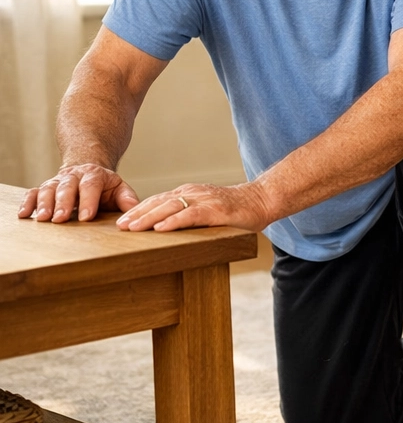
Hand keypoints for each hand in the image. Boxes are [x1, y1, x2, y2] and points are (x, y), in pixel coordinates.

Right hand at [19, 165, 139, 222]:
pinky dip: (28, 203)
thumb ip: (127, 198)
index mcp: (94, 175)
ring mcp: (57, 181)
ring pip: (48, 189)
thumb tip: (134, 208)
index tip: (87, 217)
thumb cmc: (105, 186)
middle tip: (61, 219)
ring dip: (45, 204)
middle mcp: (73, 176)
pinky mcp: (45, 188)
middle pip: (67, 187)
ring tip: (44, 219)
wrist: (88, 171)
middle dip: (64, 203)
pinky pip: (33, 193)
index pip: (91, 185)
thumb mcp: (119, 188)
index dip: (89, 201)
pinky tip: (24, 215)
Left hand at [115, 181, 271, 232]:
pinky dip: (174, 221)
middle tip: (119, 226)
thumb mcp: (208, 209)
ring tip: (133, 228)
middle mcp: (193, 193)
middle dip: (137, 214)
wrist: (262, 200)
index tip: (122, 222)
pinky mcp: (216, 210)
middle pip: (159, 202)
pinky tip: (161, 228)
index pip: (158, 200)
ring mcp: (204, 200)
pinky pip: (191, 215)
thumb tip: (166, 228)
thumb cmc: (236, 210)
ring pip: (170, 207)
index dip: (139, 210)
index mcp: (189, 193)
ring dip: (149, 218)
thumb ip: (190, 214)